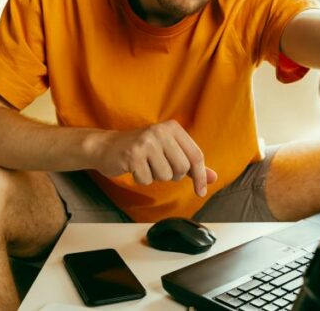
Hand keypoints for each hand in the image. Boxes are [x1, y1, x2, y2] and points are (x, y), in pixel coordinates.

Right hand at [92, 120, 218, 196]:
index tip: (201, 191)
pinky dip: (141, 179)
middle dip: (172, 175)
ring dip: (155, 177)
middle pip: (182, 168)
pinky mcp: (132, 155)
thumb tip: (213, 178)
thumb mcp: (169, 151)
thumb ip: (191, 164)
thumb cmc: (141, 150)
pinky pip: (147, 180)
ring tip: (145, 165)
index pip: (196, 155)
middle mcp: (161, 131)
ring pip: (165, 176)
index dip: (201, 176)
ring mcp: (146, 142)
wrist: (106, 147)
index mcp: (173, 128)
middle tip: (159, 168)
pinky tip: (134, 168)